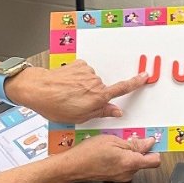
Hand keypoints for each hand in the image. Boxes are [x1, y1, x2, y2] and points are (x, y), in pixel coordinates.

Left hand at [7, 60, 147, 122]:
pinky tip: (67, 84)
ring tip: (68, 94)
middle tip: (77, 103)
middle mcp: (95, 83)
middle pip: (102, 89)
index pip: (122, 89)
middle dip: (93, 95)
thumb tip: (116, 111)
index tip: (145, 76)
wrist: (39, 89)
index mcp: (98, 97)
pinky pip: (83, 73)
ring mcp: (87, 73)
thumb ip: (101, 112)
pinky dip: (77, 78)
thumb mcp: (80, 117)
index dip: (135, 83)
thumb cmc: (56, 106)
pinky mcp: (79, 65)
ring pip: (91, 82)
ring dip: (83, 87)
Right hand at [61, 134, 160, 182]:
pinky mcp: (115, 177)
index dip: (155, 149)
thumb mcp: (113, 140)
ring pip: (134, 162)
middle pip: (144, 160)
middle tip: (128, 138)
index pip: (155, 160)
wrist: (73, 167)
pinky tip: (110, 151)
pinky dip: (121, 157)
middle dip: (139, 148)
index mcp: (131, 163)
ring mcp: (121, 177)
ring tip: (115, 144)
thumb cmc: (89, 154)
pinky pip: (124, 165)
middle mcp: (128, 173)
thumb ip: (133, 143)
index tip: (152, 140)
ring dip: (129, 152)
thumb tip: (148, 142)